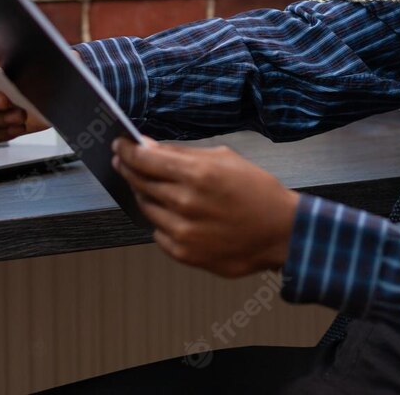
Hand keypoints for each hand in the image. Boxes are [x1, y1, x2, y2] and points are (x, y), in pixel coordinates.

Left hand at [112, 137, 300, 277]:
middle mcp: (185, 203)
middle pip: (139, 182)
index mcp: (197, 174)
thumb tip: (149, 146)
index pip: (144, 159)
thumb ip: (184, 154)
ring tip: (156, 187)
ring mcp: (183, 231)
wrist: (280, 232)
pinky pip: (158, 231)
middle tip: (125, 161)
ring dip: (145, 194)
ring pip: (146, 207)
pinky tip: (177, 213)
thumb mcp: (225, 159)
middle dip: (129, 168)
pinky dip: (162, 220)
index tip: (119, 145)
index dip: (127, 150)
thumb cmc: (257, 191)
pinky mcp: (184, 253)